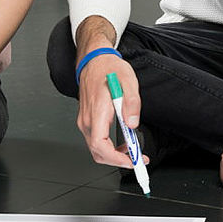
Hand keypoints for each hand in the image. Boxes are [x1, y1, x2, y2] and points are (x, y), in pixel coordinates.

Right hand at [76, 51, 143, 168]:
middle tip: (137, 159)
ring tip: (133, 151)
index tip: (131, 160)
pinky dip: (109, 147)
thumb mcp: (128, 80)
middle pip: (98, 152)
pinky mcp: (87, 120)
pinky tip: (122, 143)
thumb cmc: (109, 69)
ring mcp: (85, 120)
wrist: (94, 61)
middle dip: (118, 160)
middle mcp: (87, 119)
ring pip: (96, 148)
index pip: (100, 145)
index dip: (115, 158)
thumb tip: (132, 123)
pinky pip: (96, 140)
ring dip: (114, 154)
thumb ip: (131, 102)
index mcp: (97, 111)